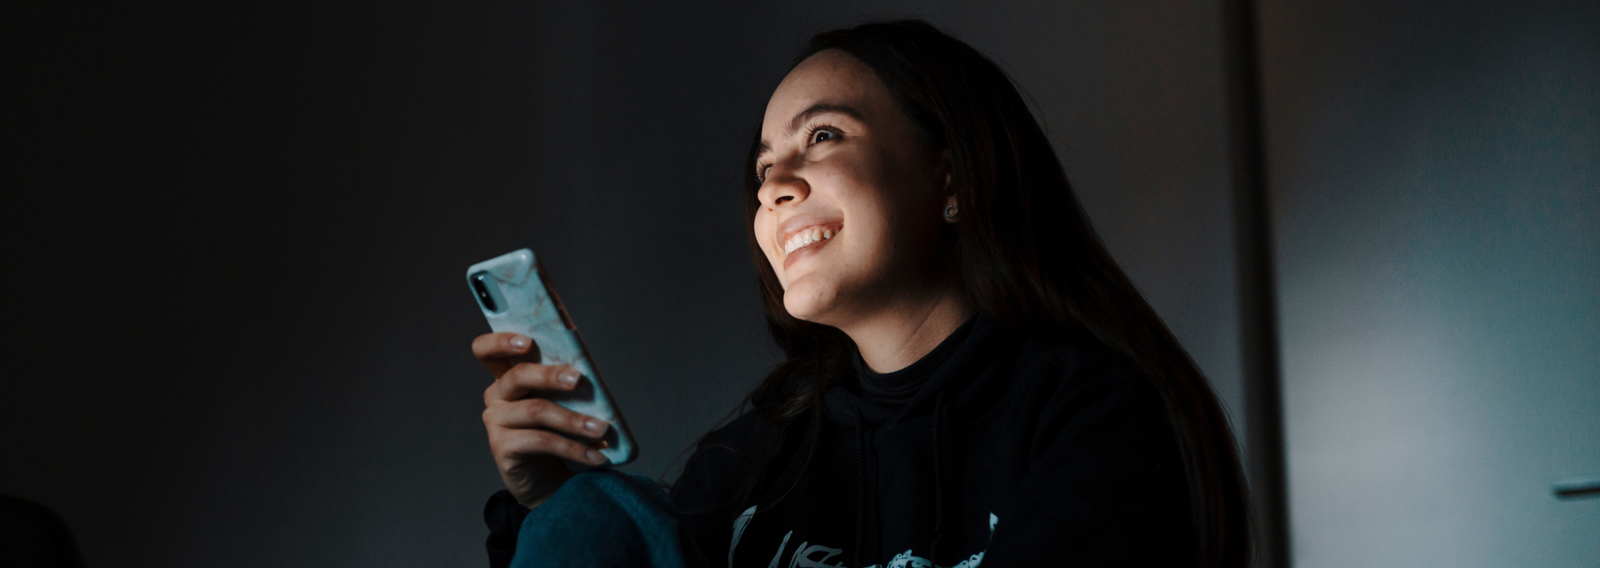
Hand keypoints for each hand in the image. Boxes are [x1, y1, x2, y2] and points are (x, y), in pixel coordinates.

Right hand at [474, 332, 610, 508]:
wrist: (551, 481)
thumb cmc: (560, 432)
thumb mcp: (564, 403)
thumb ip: (567, 385)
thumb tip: (592, 375)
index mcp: (508, 378)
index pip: (487, 351)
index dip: (501, 341)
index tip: (527, 341)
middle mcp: (497, 397)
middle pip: (517, 376)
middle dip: (549, 375)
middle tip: (578, 379)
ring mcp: (496, 423)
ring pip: (536, 411)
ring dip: (574, 420)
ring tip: (602, 429)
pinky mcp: (502, 448)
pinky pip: (542, 441)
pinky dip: (573, 448)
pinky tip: (595, 456)